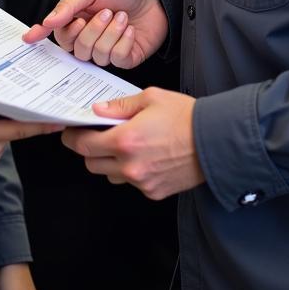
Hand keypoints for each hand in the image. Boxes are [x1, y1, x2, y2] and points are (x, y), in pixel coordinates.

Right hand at [0, 96, 59, 163]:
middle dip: (32, 113)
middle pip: (20, 127)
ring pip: (13, 130)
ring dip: (16, 116)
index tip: (61, 117)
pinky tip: (0, 109)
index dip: (42, 123)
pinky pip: (5, 134)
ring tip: (21, 97)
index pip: (21, 128)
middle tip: (49, 97)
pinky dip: (6, 122)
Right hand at [21, 0, 167, 68]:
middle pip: (76, 48)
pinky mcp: (124, 58)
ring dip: (111, 33)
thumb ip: (68, 5)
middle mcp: (90, 36)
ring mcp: (107, 49)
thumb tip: (48, 21)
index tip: (34, 36)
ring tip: (122, 17)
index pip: (57, 33)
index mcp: (78, 18)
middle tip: (106, 12)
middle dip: (92, 30)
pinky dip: (125, 42)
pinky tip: (130, 30)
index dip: (43, 36)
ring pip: (96, 55)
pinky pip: (116, 59)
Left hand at [61, 88, 203, 200]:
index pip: (83, 145)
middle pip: (92, 164)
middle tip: (98, 136)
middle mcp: (130, 165)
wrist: (217, 142)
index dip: (72, 138)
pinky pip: (132, 183)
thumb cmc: (187, 117)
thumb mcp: (151, 98)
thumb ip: (120, 106)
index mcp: (125, 140)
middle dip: (90, 150)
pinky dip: (132, 172)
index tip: (71, 132)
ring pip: (111, 176)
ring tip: (127, 145)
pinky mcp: (154, 192)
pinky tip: (146, 156)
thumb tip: (99, 110)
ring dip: (111, 162)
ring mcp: (142, 182)